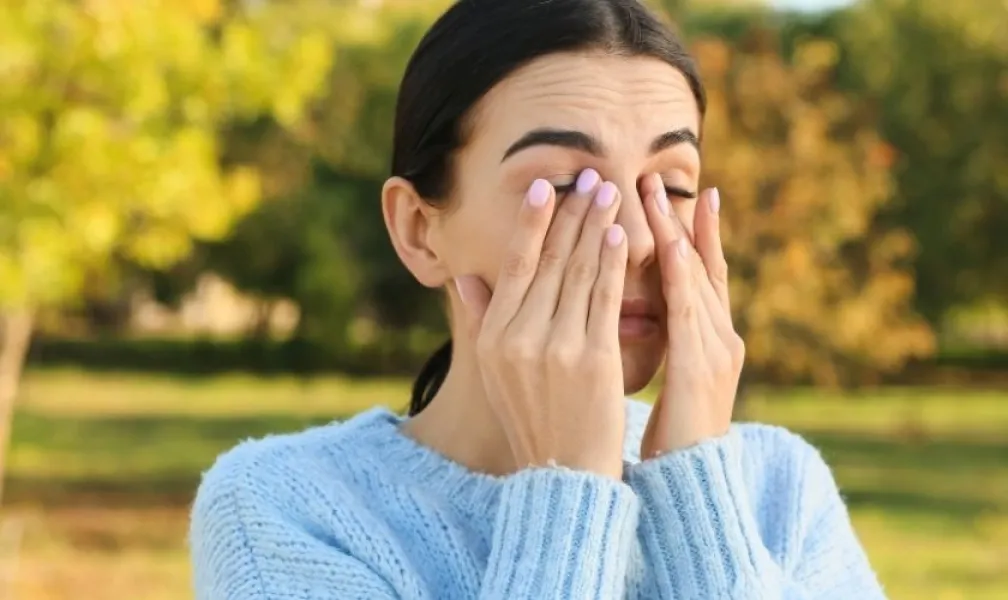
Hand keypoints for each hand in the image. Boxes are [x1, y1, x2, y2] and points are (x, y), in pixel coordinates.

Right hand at [455, 171, 628, 479]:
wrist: (564, 474)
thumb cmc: (532, 418)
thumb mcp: (494, 372)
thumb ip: (480, 321)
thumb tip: (463, 277)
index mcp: (495, 336)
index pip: (516, 266)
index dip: (532, 223)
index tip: (546, 187)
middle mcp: (519, 337)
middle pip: (550, 261)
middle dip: (572, 213)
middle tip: (590, 175)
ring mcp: (556, 347)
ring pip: (579, 273)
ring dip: (594, 226)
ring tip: (610, 192)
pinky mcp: (593, 359)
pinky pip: (605, 300)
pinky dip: (612, 264)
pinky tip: (619, 235)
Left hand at [639, 177, 744, 456]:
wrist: (689, 487)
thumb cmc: (670, 436)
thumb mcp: (665, 380)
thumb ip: (655, 343)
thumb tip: (625, 315)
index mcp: (707, 340)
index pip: (696, 275)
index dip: (685, 234)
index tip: (668, 195)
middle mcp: (719, 337)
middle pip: (700, 266)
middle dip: (679, 220)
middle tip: (656, 177)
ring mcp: (717, 350)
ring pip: (695, 278)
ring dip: (676, 233)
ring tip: (657, 195)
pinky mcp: (703, 368)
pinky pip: (688, 312)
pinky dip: (680, 275)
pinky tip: (666, 246)